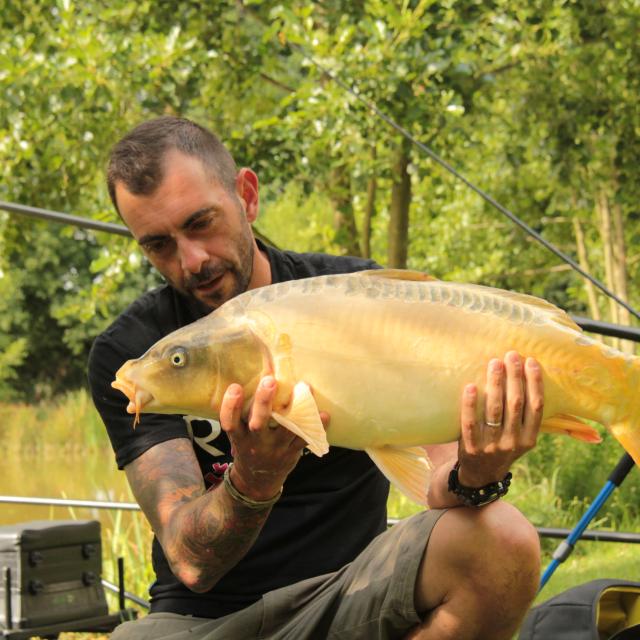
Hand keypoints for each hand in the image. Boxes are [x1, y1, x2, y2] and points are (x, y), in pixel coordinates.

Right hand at [218, 376, 327, 500]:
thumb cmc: (248, 447)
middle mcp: (255, 443)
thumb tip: (257, 374)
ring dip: (296, 409)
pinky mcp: (291, 453)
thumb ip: (244, 413)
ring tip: (304, 388)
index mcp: (239, 436)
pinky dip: (316, 427)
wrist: (257, 481)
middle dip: (263, 402)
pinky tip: (324, 414)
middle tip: (270, 381)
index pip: (230, 422)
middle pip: (257, 423)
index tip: (235, 386)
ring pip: (285, 430)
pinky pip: (305, 439)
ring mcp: (274, 449)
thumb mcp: (239, 434)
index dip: (230, 405)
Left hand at [457, 351, 542, 487]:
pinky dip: (470, 404)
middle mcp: (513, 442)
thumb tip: (528, 377)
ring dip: (495, 384)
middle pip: (516, 404)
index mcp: (529, 438)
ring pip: (494, 410)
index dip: (534, 383)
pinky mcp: (471, 447)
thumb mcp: (521, 438)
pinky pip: (470, 423)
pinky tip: (471, 386)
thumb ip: (525, 416)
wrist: (480, 475)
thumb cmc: (502, 446)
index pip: (536, 406)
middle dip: (515, 377)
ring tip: (494, 363)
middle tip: (511, 355)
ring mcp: (492, 446)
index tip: (530, 361)